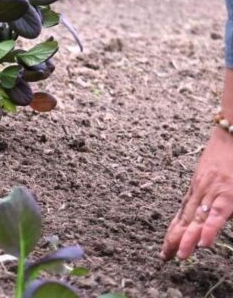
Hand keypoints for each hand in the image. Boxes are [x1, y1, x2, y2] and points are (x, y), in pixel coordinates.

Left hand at [161, 127, 232, 259]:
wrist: (232, 133)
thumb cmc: (228, 153)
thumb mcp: (213, 173)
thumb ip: (208, 191)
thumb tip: (206, 210)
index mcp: (197, 187)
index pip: (182, 214)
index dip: (173, 231)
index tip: (165, 248)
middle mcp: (200, 190)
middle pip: (185, 219)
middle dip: (175, 239)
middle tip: (165, 257)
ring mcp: (212, 191)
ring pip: (197, 218)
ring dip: (188, 238)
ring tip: (180, 255)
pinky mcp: (228, 192)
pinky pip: (217, 213)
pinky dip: (209, 228)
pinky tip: (202, 243)